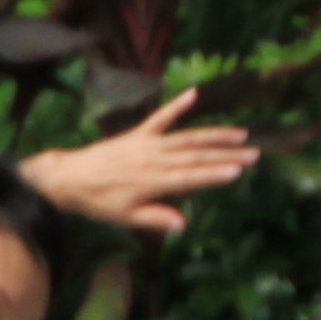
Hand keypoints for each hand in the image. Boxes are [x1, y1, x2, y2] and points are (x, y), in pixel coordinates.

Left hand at [23, 90, 261, 237]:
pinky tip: (194, 94)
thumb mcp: (124, 217)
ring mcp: (147, 144)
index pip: (190, 177)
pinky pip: (160, 118)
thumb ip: (155, 218)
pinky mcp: (138, 134)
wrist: (67, 178)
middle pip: (196, 155)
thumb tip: (183, 225)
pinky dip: (176, 105)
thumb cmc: (97, 202)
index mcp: (152, 181)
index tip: (238, 171)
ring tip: (240, 133)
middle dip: (226, 154)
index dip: (215, 174)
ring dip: (214, 134)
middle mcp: (154, 159)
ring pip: (187, 137)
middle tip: (253, 154)